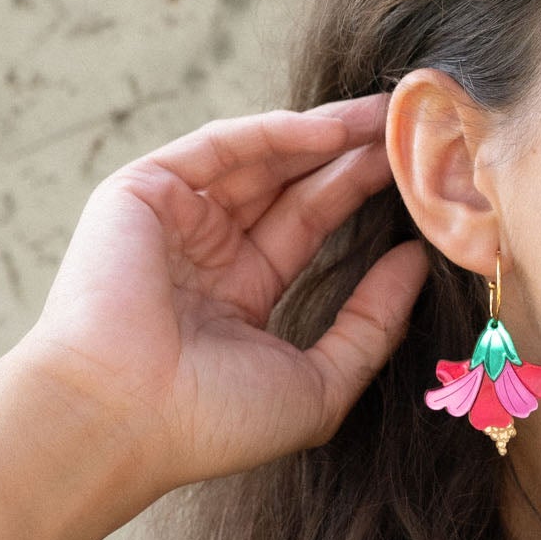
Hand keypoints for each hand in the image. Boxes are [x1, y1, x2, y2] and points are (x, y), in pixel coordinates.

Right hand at [13, 93, 428, 494]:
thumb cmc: (215, 421)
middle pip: (288, 188)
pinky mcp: (142, 192)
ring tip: (385, 118)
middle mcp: (202, 254)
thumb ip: (372, 323)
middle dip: (347, 158)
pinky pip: (220, 148)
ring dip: (322, 136)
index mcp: (235, 299)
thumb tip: (416, 262)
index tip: (414, 178)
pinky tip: (331, 131)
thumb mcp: (320, 382)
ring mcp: (171, 220)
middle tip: (409, 132)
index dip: (355, 199)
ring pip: (258, 159)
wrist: (124, 419)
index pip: (305, 231)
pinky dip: (275, 134)